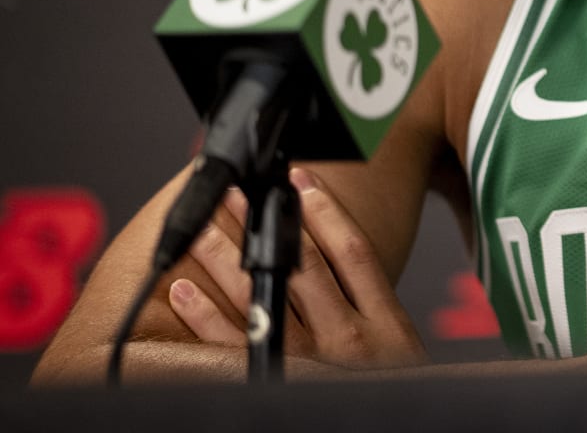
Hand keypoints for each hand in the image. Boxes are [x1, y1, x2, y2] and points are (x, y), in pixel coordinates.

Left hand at [170, 166, 427, 369]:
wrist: (387, 423)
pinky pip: (232, 344)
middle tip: (238, 192)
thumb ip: (372, 302)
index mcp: (385, 322)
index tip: (299, 180)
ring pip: (262, 295)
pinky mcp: (275, 380)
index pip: (353, 252)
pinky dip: (204, 316)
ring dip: (226, 257)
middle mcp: (347, 338)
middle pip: (302, 265)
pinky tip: (185, 289)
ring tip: (202, 226)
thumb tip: (333, 251)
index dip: (325, 211)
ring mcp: (310, 361)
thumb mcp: (400, 342)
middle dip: (266, 222)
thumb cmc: (388, 385)